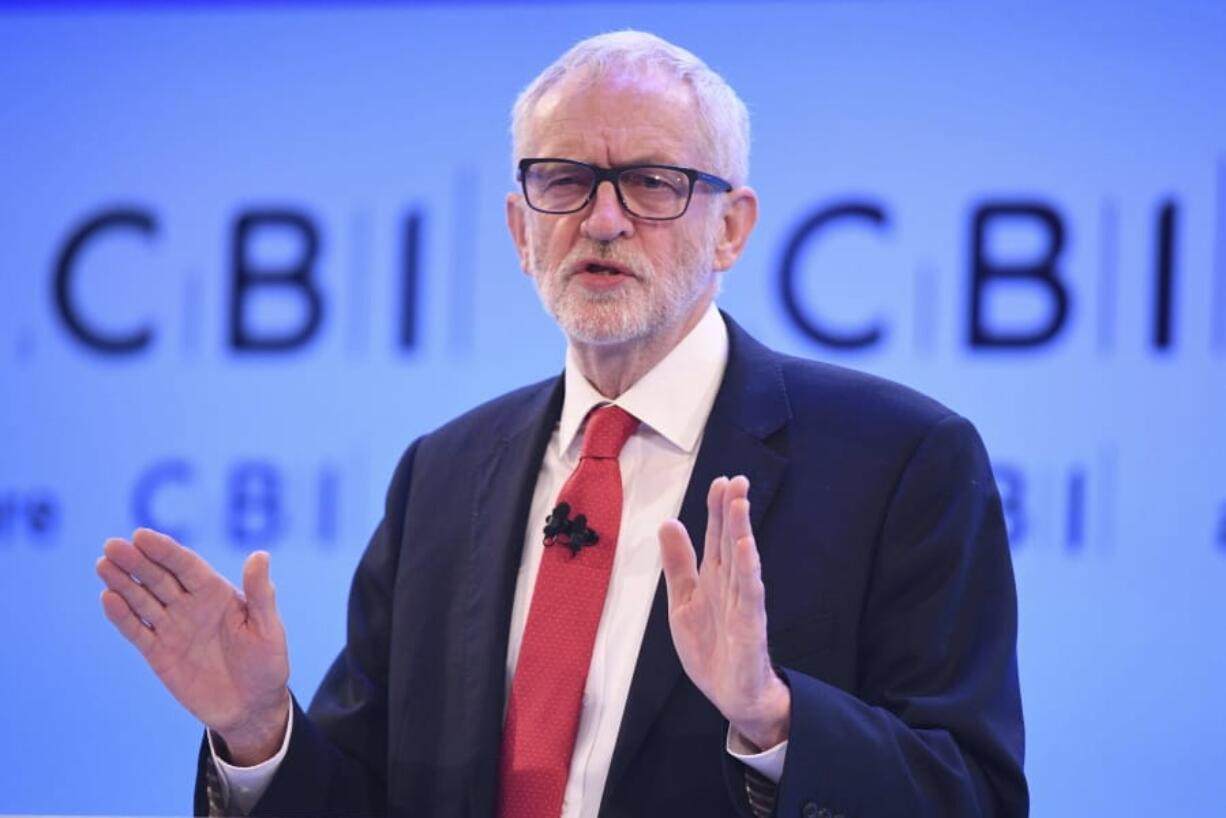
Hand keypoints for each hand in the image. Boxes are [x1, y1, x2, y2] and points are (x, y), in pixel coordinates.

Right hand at [96, 528, 290, 764]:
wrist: (251, 707)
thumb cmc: (267, 663)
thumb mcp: (267, 628)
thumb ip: (260, 593)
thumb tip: (260, 555)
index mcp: (217, 593)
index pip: (186, 566)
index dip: (164, 550)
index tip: (141, 536)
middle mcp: (191, 605)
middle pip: (159, 577)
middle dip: (136, 561)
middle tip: (112, 546)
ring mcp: (173, 628)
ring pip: (143, 599)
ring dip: (123, 582)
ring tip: (103, 564)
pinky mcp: (159, 653)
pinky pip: (137, 630)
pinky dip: (122, 616)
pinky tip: (108, 598)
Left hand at [658, 476, 790, 750]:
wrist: (731, 695)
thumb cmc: (710, 647)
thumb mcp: (683, 601)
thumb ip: (678, 564)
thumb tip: (668, 523)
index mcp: (714, 578)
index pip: (716, 536)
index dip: (717, 509)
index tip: (719, 481)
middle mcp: (730, 585)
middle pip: (730, 541)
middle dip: (733, 511)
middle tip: (736, 480)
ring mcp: (742, 604)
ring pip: (741, 561)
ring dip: (741, 532)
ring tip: (740, 504)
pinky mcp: (750, 626)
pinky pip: (749, 594)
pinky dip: (747, 571)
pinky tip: (745, 549)